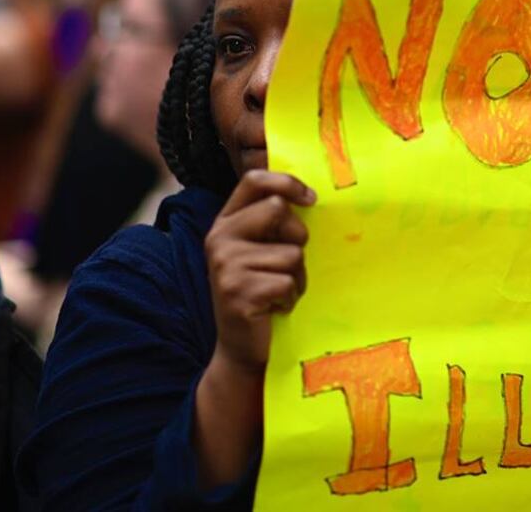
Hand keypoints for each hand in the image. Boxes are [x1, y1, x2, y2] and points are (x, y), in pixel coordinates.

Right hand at [204, 169, 314, 372]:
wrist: (242, 349)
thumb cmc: (263, 293)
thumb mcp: (263, 251)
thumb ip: (274, 223)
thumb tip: (309, 195)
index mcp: (226, 222)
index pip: (254, 181)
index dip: (286, 182)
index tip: (311, 199)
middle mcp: (219, 239)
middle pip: (278, 209)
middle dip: (297, 237)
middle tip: (287, 264)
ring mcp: (225, 266)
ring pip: (291, 252)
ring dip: (297, 276)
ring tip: (278, 292)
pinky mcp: (237, 292)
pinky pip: (288, 282)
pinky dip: (291, 298)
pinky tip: (275, 308)